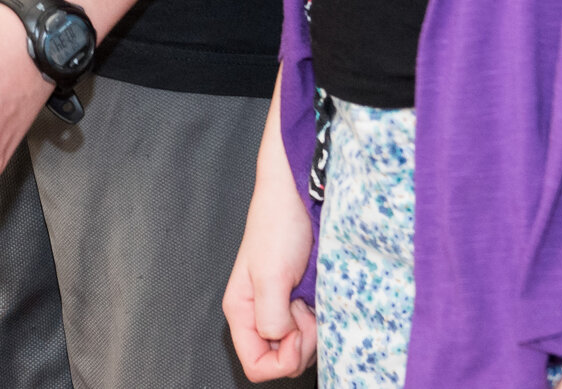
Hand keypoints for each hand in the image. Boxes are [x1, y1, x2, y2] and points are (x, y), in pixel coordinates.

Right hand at [223, 135, 316, 379]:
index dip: (280, 359)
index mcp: (240, 312)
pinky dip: (321, 323)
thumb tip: (280, 341)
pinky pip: (313, 331)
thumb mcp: (270, 275)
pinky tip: (319, 300)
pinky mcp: (300, 302)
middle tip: (305, 311)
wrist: (299, 195)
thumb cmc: (278, 226)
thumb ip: (270, 317)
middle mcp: (258, 315)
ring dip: (312, 333)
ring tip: (310, 301)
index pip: (255, 365)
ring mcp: (281, 309)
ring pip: (299, 349)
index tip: (296, 331)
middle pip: (280, 361)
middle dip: (300, 345)